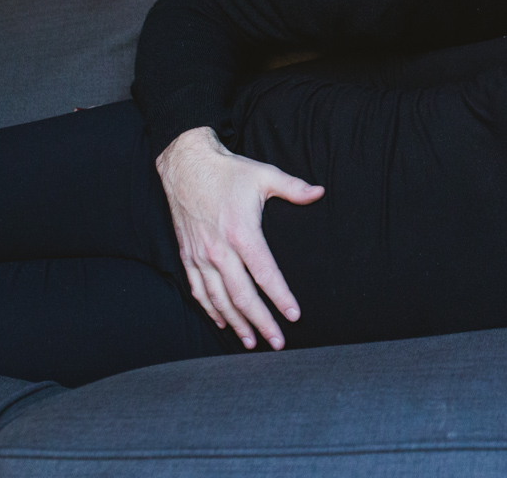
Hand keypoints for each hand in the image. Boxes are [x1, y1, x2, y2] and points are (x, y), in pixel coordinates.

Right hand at [155, 127, 323, 349]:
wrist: (186, 165)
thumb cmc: (229, 171)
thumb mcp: (264, 175)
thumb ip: (294, 188)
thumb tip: (320, 192)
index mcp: (242, 232)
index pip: (265, 274)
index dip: (280, 297)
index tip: (294, 315)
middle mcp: (219, 249)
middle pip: (242, 295)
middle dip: (260, 322)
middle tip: (277, 342)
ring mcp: (200, 255)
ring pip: (218, 299)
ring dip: (236, 322)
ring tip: (251, 342)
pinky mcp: (187, 255)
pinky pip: (198, 290)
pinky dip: (210, 310)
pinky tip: (223, 322)